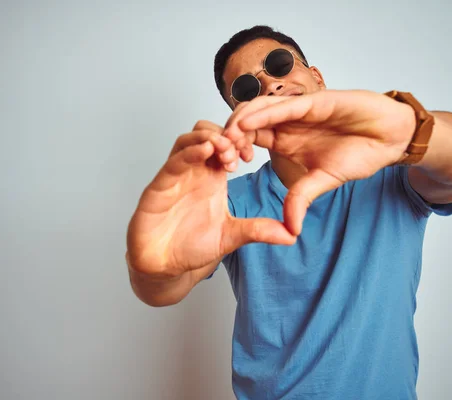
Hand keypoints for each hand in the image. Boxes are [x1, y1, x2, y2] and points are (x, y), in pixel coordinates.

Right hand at [127, 121, 295, 278]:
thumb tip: (292, 235)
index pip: (226, 145)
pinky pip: (172, 162)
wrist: (164, 266)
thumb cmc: (191, 247)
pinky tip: (204, 152)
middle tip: (239, 151)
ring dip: (208, 138)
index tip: (251, 156)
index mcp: (212, 178)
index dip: (240, 142)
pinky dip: (188, 153)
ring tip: (224, 149)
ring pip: (188, 140)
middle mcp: (194, 172)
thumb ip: (258, 230)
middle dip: (225, 135)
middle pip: (207, 133)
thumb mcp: (232, 236)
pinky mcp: (159, 187)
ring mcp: (175, 177)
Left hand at [223, 89, 415, 234]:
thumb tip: (290, 230)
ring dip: (240, 124)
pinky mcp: (314, 102)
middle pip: (246, 122)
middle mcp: (286, 121)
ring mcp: (298, 110)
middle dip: (229, 136)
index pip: (248, 139)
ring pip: (258, 109)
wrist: (390, 138)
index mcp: (283, 138)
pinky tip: (247, 124)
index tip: (224, 168)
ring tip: (228, 141)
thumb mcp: (323, 181)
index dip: (233, 150)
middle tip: (220, 155)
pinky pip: (283, 106)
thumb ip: (301, 198)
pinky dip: (263, 114)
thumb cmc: (359, 153)